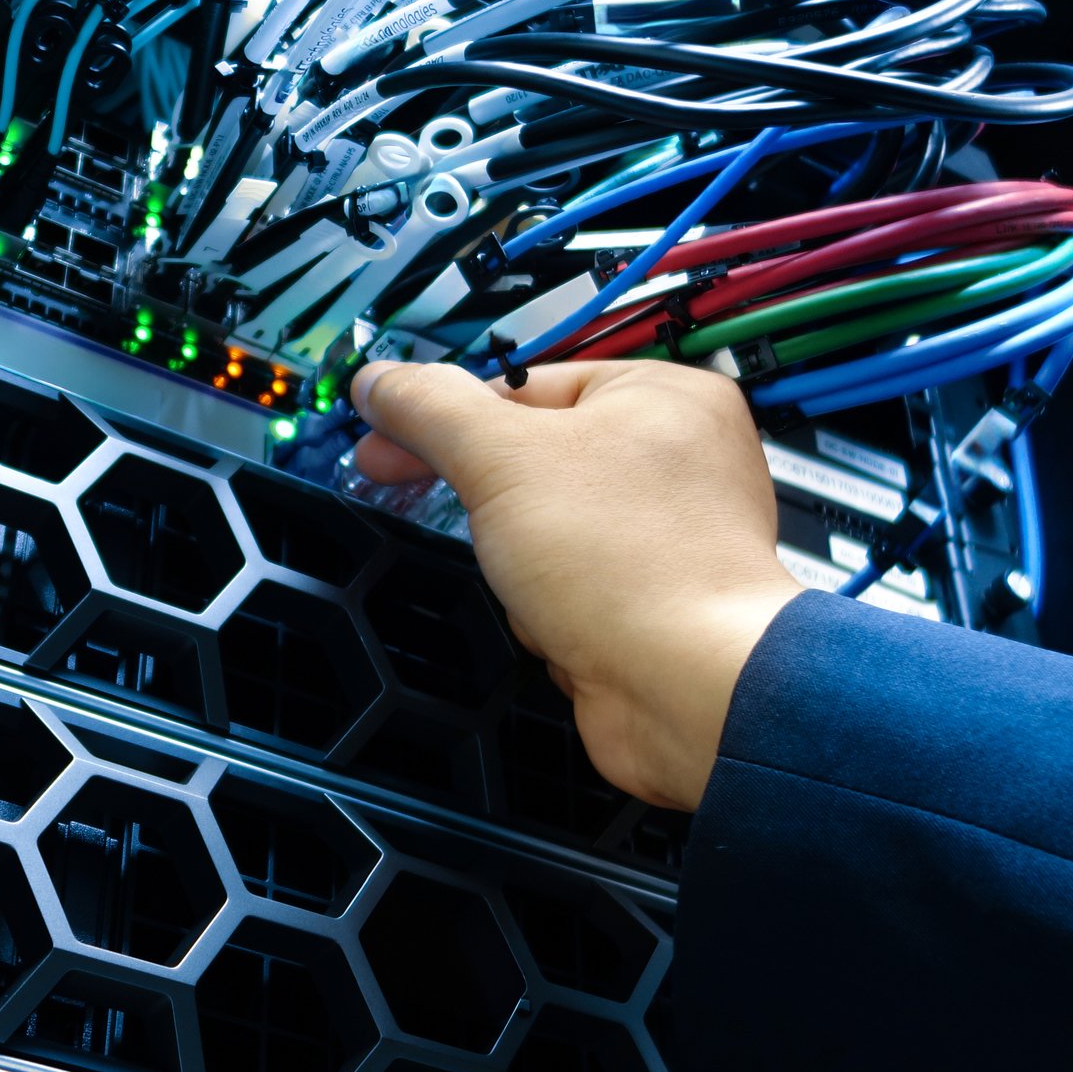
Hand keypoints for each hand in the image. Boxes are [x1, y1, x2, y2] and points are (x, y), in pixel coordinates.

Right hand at [351, 358, 802, 810]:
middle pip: (532, 460)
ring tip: (542, 586)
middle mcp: (676, 460)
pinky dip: (546, 612)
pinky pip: (563, 590)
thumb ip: (432, 409)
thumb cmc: (634, 564)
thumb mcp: (503, 458)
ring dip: (518, 567)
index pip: (526, 382)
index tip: (389, 433)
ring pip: (540, 531)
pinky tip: (562, 626)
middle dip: (491, 503)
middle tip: (427, 497)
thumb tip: (384, 380)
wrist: (687, 691)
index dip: (448, 412)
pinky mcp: (648, 603)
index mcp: (663, 395)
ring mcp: (664, 536)